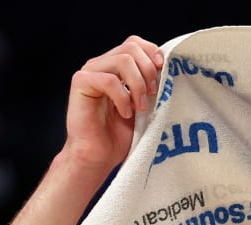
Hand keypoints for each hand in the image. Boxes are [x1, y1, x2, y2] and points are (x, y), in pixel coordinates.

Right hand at [62, 35, 163, 173]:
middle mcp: (102, 64)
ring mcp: (90, 72)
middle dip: (149, 70)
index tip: (164, 72)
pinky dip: (122, 97)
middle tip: (154, 95)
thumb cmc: (120, 135)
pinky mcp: (81, 82)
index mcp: (116, 67)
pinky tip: (125, 113)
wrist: (99, 156)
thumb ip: (151, 85)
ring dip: (138, 84)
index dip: (152, 53)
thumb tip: (169, 70)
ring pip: (122, 60)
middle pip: (131, 47)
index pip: (135, 43)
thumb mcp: (144, 106)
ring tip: (140, 107)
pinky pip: (108, 80)